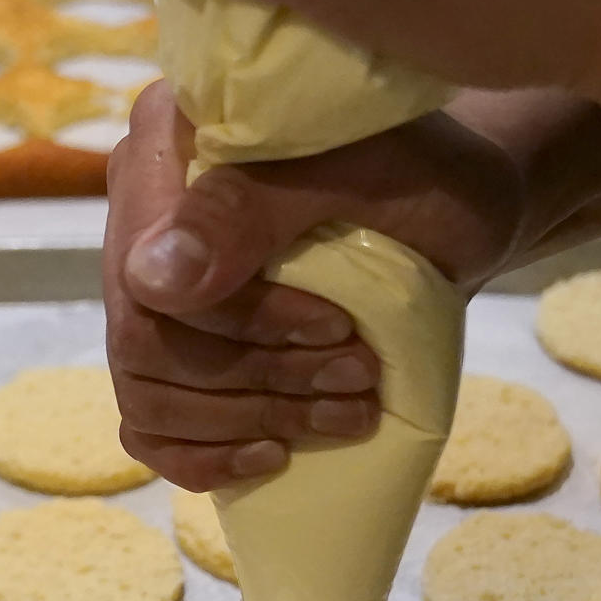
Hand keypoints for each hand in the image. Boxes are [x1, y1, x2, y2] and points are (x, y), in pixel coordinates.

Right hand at [104, 82, 522, 489]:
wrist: (457, 209)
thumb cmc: (422, 177)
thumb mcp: (361, 176)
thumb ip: (252, 209)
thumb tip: (151, 280)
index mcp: (167, 143)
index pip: (145, 271)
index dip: (239, 322)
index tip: (337, 327)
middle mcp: (142, 212)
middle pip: (143, 342)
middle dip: (258, 376)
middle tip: (357, 375)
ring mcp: (153, 289)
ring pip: (147, 394)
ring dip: (249, 421)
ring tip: (345, 412)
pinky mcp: (181, 349)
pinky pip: (149, 429)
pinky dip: (208, 456)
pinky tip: (274, 454)